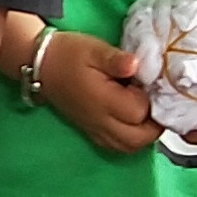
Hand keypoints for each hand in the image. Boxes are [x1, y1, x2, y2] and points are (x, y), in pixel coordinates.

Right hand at [31, 27, 163, 157]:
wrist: (42, 65)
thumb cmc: (69, 54)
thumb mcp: (94, 49)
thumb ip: (116, 59)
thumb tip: (136, 65)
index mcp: (103, 101)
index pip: (140, 112)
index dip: (151, 98)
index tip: (147, 82)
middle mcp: (100, 121)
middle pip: (139, 139)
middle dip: (154, 123)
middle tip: (154, 100)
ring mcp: (96, 130)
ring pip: (129, 147)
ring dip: (144, 134)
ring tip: (146, 111)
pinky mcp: (92, 131)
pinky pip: (117, 146)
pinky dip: (130, 139)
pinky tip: (132, 121)